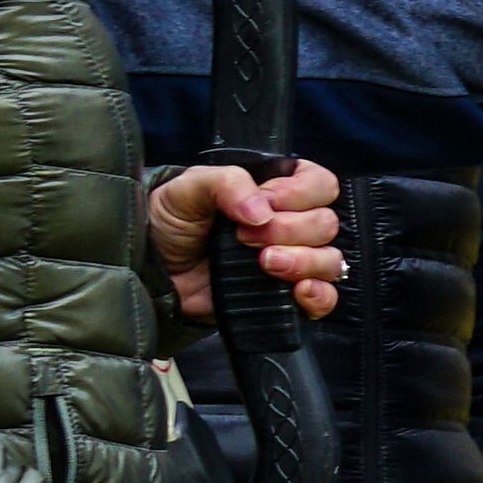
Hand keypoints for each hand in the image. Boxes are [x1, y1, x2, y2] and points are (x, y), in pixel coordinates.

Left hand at [152, 159, 344, 321]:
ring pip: (329, 259)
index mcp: (275, 191)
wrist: (152, 270)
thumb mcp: (189, 188)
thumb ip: (227, 183)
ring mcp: (291, 261)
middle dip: (290, 230)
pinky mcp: (284, 296)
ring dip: (302, 261)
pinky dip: (319, 295)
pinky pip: (326, 298)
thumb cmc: (169, 222)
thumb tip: (261, 211)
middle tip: (244, 237)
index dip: (300, 193)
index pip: (320, 184)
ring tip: (263, 263)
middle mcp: (290, 224)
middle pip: (326, 224)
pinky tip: (298, 292)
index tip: (266, 202)